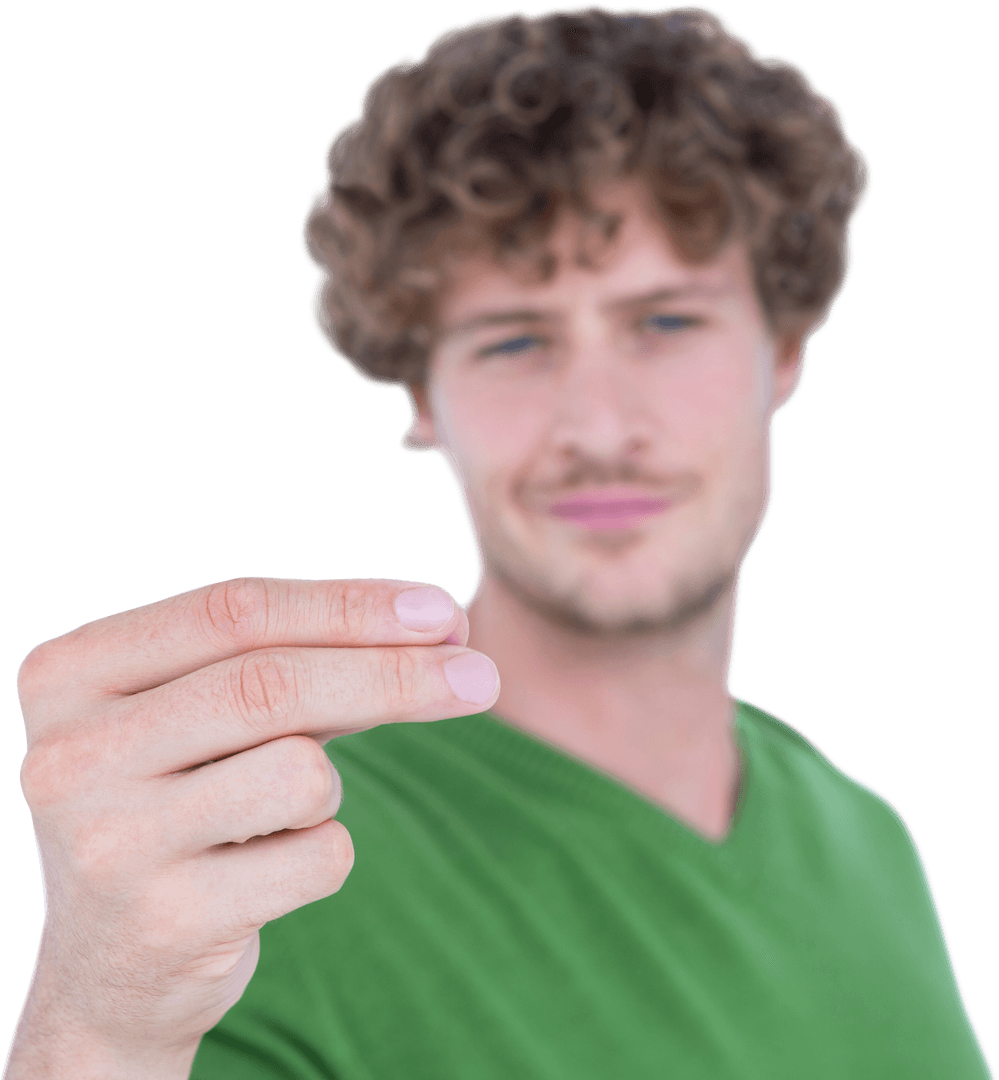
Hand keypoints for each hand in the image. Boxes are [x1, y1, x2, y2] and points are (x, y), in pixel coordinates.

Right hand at [6, 577, 497, 1078]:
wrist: (115, 963)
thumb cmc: (184, 800)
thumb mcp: (215, 717)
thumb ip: (310, 662)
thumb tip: (446, 627)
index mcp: (71, 673)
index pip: (234, 610)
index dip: (350, 604)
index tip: (443, 611)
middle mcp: (68, 753)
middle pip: (270, 684)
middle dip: (395, 673)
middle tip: (483, 677)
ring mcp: (107, 842)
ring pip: (301, 770)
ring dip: (329, 787)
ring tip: (280, 815)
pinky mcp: (164, 922)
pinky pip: (317, 857)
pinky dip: (324, 853)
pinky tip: (265, 875)